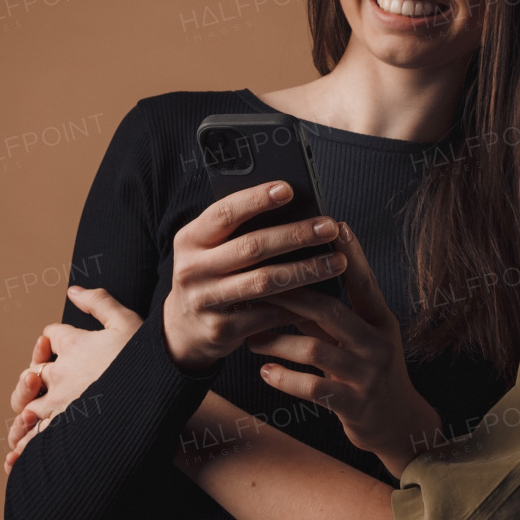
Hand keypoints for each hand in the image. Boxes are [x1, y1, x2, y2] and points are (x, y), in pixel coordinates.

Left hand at [3, 286, 140, 473]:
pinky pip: (34, 439)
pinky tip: (21, 451)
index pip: (51, 335)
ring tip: (29, 420)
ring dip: (25, 413)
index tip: (63, 344)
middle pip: (30, 373)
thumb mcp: (126, 320)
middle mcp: (61, 374)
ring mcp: (60, 403)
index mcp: (74, 345)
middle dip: (33, 377)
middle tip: (46, 382)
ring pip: (26, 409)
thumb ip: (99, 302)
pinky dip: (25, 444)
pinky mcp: (65, 430)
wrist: (159, 391)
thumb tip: (72, 291)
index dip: (54, 338)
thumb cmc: (147, 357)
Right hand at [162, 181, 346, 372]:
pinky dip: (298, 305)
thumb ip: (238, 231)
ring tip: (337, 261)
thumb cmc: (209, 275)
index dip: (256, 199)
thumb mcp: (209, 249)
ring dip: (306, 270)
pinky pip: (269, 315)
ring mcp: (206, 302)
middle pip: (252, 247)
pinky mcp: (222, 330)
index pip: (224, 213)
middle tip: (329, 227)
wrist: (182, 330)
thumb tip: (293, 208)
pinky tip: (322, 296)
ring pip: (265, 282)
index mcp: (190, 239)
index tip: (288, 189)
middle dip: (296, 235)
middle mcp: (193, 269)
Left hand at [247, 223, 440, 477]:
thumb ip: (333, 314)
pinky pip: (313, 387)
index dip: (351, 254)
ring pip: (315, 349)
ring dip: (277, 341)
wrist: (398, 424)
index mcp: (381, 321)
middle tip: (258, 287)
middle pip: (331, 310)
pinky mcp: (355, 405)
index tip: (334, 226)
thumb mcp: (362, 338)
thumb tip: (295, 280)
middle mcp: (378, 344)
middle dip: (291, 296)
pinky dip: (285, 378)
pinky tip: (265, 371)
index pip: (364, 282)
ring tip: (252, 338)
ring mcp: (368, 376)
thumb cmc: (370, 372)